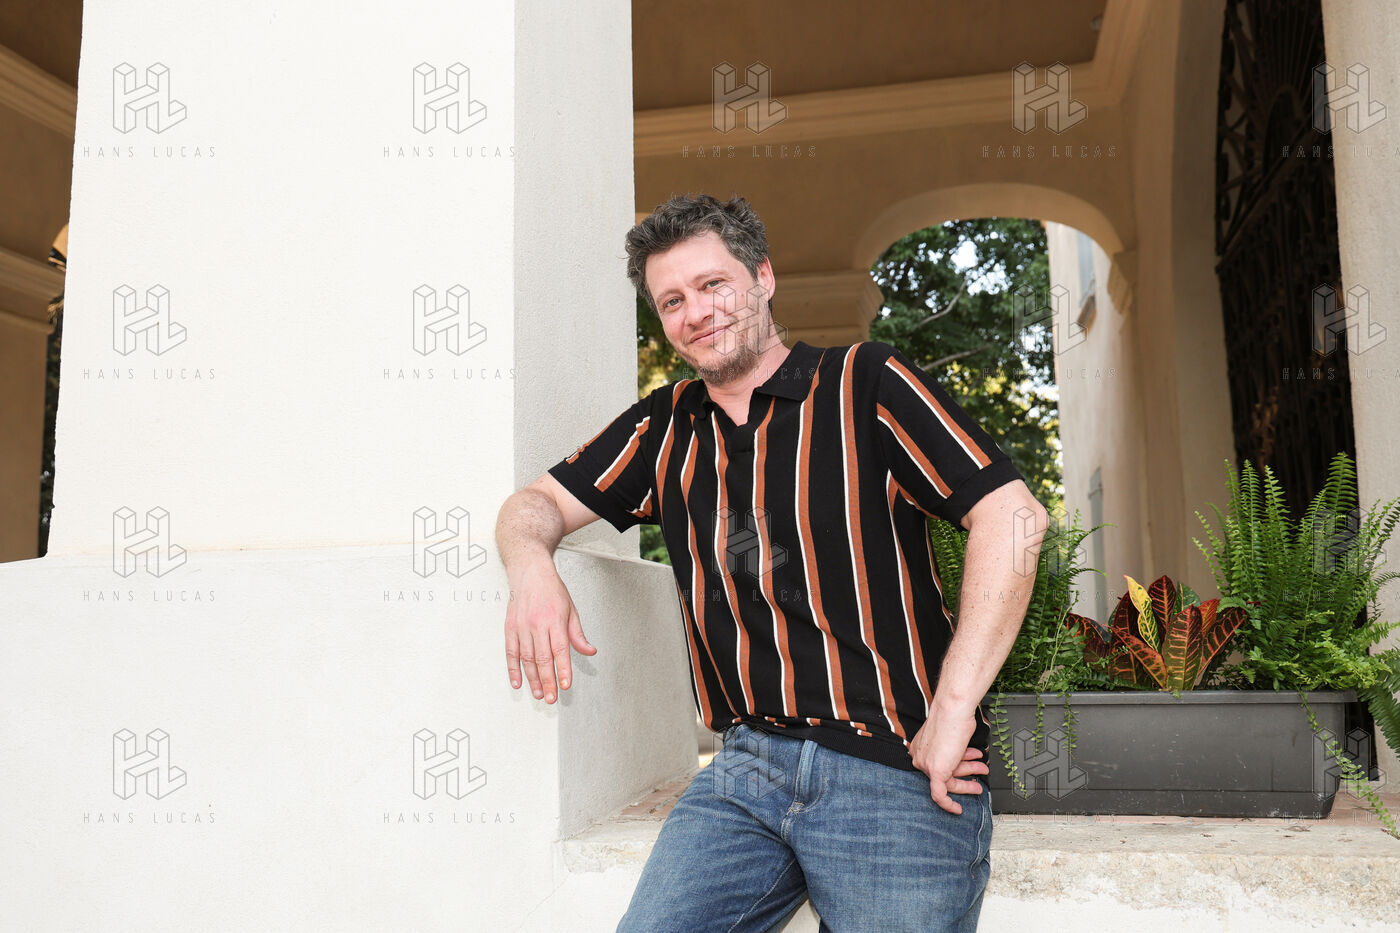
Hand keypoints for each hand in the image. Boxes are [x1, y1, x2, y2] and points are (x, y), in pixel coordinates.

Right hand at [504, 560, 595, 703]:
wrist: (529, 572)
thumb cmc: (551, 590)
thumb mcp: (571, 609)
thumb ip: (577, 634)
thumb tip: (589, 651)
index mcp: (555, 620)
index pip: (560, 650)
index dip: (563, 669)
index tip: (566, 685)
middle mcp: (537, 624)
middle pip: (543, 658)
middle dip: (548, 681)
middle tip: (552, 698)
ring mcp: (522, 627)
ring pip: (527, 658)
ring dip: (533, 679)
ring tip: (539, 694)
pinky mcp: (510, 628)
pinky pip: (511, 652)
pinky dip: (514, 669)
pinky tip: (518, 682)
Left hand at [910, 705, 987, 814]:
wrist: (954, 710)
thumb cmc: (954, 717)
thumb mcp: (952, 736)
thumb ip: (952, 750)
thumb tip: (961, 758)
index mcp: (920, 748)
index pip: (939, 765)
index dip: (958, 767)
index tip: (966, 774)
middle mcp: (920, 756)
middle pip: (944, 774)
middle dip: (966, 775)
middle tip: (978, 781)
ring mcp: (926, 764)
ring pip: (948, 783)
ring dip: (968, 782)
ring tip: (982, 777)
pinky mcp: (934, 771)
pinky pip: (939, 795)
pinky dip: (948, 804)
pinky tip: (957, 809)